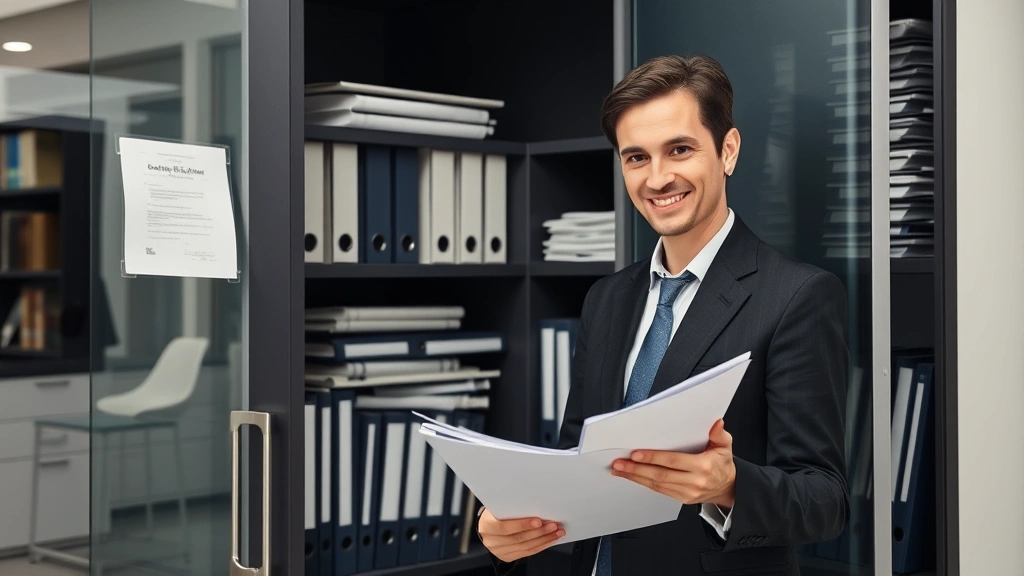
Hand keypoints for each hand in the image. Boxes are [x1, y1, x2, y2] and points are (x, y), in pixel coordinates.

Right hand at [477, 508, 564, 562]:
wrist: (488, 526)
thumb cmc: (495, 512)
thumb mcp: (498, 505)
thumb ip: (511, 506)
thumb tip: (533, 502)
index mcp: (487, 525)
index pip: (504, 527)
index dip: (522, 525)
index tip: (538, 520)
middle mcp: (492, 541)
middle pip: (518, 538)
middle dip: (539, 532)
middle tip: (553, 525)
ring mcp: (499, 551)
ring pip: (525, 547)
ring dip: (543, 539)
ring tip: (556, 532)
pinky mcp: (508, 556)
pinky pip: (527, 553)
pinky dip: (541, 546)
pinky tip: (549, 539)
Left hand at [610, 418, 735, 508]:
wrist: (727, 487)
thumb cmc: (722, 464)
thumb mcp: (725, 447)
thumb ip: (720, 434)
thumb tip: (716, 422)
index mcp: (703, 466)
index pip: (673, 461)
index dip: (653, 457)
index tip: (636, 454)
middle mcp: (694, 482)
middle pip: (660, 475)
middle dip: (637, 469)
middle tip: (619, 463)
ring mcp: (687, 492)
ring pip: (657, 484)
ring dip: (635, 477)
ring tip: (619, 469)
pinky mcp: (681, 499)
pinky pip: (659, 490)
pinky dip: (643, 483)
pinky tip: (632, 477)